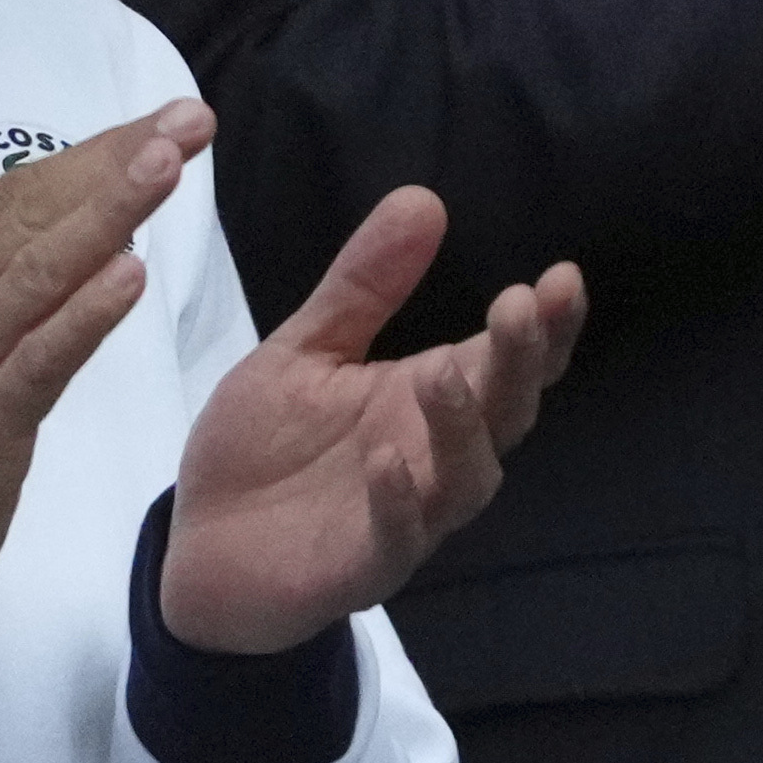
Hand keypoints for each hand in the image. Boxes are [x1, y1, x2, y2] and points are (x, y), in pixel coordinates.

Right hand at [0, 107, 198, 642]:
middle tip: (190, 116)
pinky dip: (84, 314)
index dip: (93, 154)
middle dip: (116, 162)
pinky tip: (131, 274)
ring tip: (170, 161)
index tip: (164, 119)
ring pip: (37, 271)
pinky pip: (37, 360)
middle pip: (33, 217)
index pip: (17, 198)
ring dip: (107, 211)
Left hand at [157, 183, 584, 656]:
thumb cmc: (265, 450)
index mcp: (431, 400)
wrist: (200, 551)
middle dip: (522, 361)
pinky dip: (397, 504)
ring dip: (461, 428)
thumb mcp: (306, 349)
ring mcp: (408, 515)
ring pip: (465, 479)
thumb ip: (363, 286)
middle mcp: (435, 456)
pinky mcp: (362, 565)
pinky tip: (385, 462)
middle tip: (520, 304)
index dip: (548, 327)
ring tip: (442, 373)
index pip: (510, 361)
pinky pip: (396, 540)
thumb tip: (423, 197)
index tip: (561, 276)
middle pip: (506, 412)